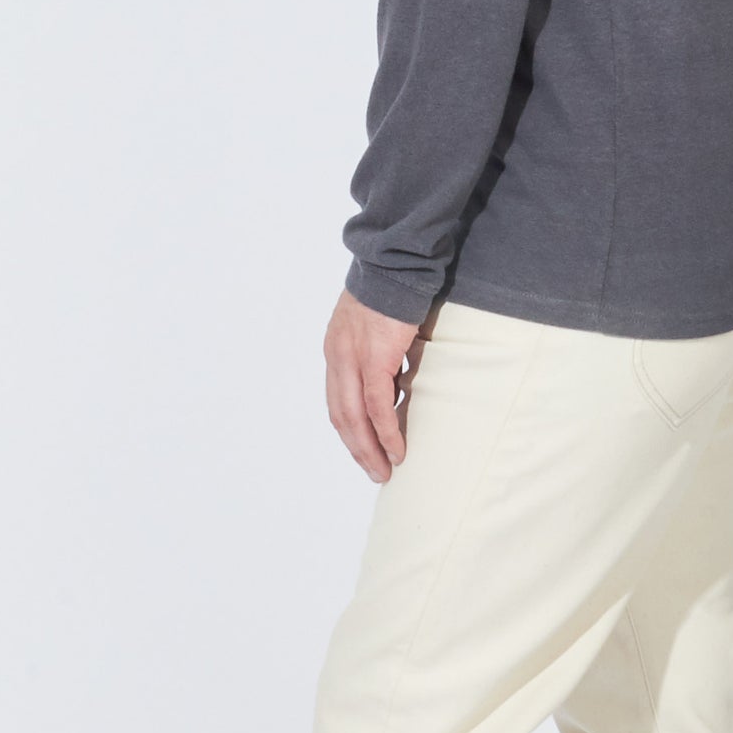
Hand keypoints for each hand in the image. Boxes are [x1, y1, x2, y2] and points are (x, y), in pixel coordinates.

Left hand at [324, 288, 423, 481]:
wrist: (396, 261)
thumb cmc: (393, 287)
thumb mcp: (375, 323)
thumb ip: (378, 350)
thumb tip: (396, 377)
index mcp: (336, 348)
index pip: (337, 399)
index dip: (350, 429)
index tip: (364, 449)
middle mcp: (337, 356)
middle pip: (341, 415)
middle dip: (357, 448)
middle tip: (374, 471)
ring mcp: (353, 358)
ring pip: (354, 417)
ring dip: (369, 449)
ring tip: (384, 470)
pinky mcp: (375, 358)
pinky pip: (378, 406)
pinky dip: (386, 432)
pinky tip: (396, 450)